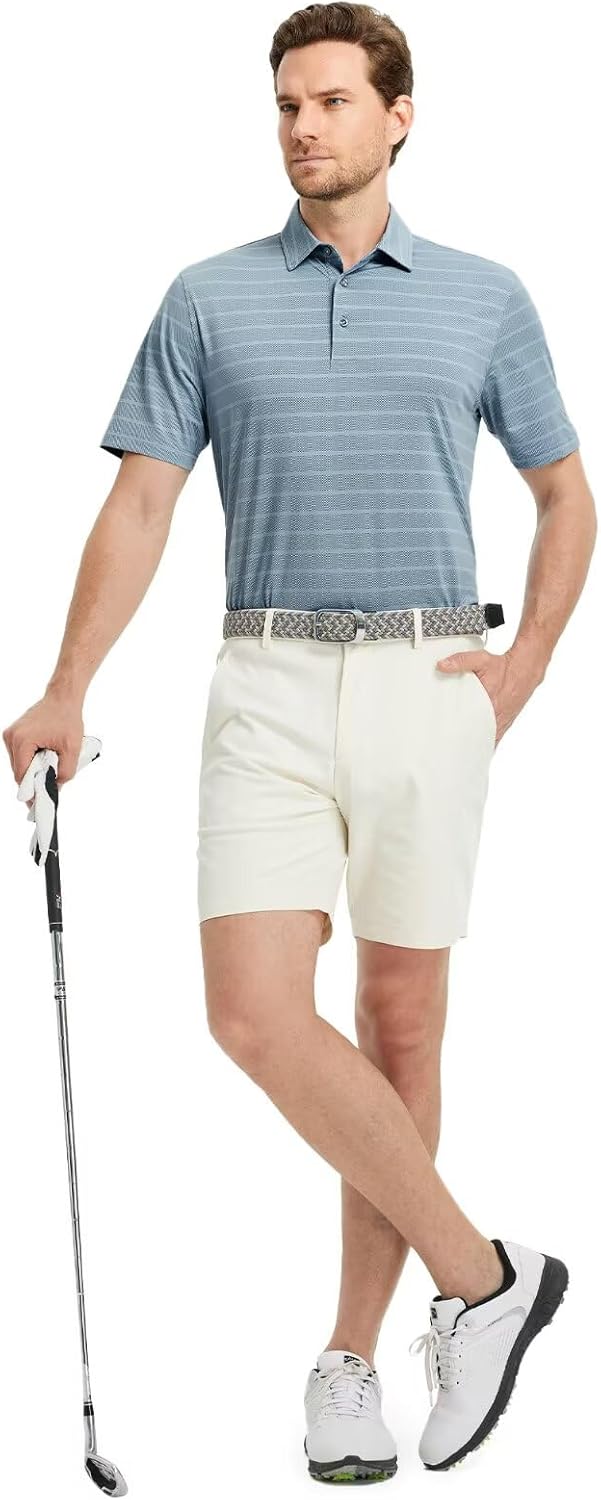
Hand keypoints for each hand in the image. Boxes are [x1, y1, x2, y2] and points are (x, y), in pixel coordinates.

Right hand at [2, 689, 84, 806]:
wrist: (63, 698)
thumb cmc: (68, 719)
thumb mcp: (72, 750)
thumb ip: (64, 773)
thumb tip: (55, 789)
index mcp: (22, 741)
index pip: (21, 775)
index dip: (30, 791)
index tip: (37, 803)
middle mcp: (11, 737)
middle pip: (18, 771)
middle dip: (32, 781)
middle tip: (46, 791)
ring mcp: (11, 734)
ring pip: (18, 764)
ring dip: (31, 771)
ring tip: (47, 771)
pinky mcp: (14, 733)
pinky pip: (19, 755)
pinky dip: (30, 761)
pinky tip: (43, 761)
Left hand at [435, 648, 534, 747]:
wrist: (525, 669)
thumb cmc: (503, 667)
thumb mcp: (481, 660)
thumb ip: (461, 662)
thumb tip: (442, 665)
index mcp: (489, 704)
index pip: (472, 726)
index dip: (461, 734)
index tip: (449, 739)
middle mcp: (497, 716)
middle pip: (478, 736)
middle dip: (465, 741)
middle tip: (451, 746)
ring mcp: (502, 721)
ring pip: (487, 739)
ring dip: (476, 743)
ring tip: (460, 750)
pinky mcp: (505, 721)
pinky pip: (495, 737)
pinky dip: (485, 741)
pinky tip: (476, 747)